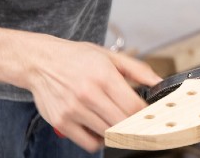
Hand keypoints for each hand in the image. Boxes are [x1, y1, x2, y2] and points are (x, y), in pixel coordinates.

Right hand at [25, 38, 161, 151]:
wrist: (41, 61)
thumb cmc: (76, 58)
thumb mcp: (109, 56)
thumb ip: (137, 69)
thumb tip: (158, 82)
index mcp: (103, 76)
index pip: (134, 106)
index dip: (146, 114)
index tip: (149, 115)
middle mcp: (88, 94)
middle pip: (123, 123)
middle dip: (134, 125)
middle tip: (137, 121)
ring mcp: (74, 110)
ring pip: (108, 134)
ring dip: (117, 132)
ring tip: (116, 120)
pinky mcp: (62, 122)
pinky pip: (89, 143)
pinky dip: (99, 140)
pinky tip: (100, 128)